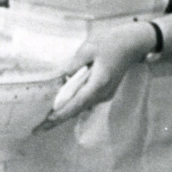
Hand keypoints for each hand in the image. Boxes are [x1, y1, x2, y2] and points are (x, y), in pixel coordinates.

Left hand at [40, 20, 157, 126]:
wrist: (133, 43)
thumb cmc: (111, 42)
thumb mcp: (89, 48)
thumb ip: (73, 64)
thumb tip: (62, 79)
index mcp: (98, 84)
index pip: (76, 104)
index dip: (60, 114)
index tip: (46, 123)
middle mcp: (102, 94)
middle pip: (77, 110)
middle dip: (58, 119)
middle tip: (38, 129)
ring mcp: (104, 95)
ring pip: (81, 107)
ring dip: (64, 112)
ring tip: (45, 120)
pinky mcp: (104, 91)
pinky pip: (85, 101)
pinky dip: (72, 105)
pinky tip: (60, 105)